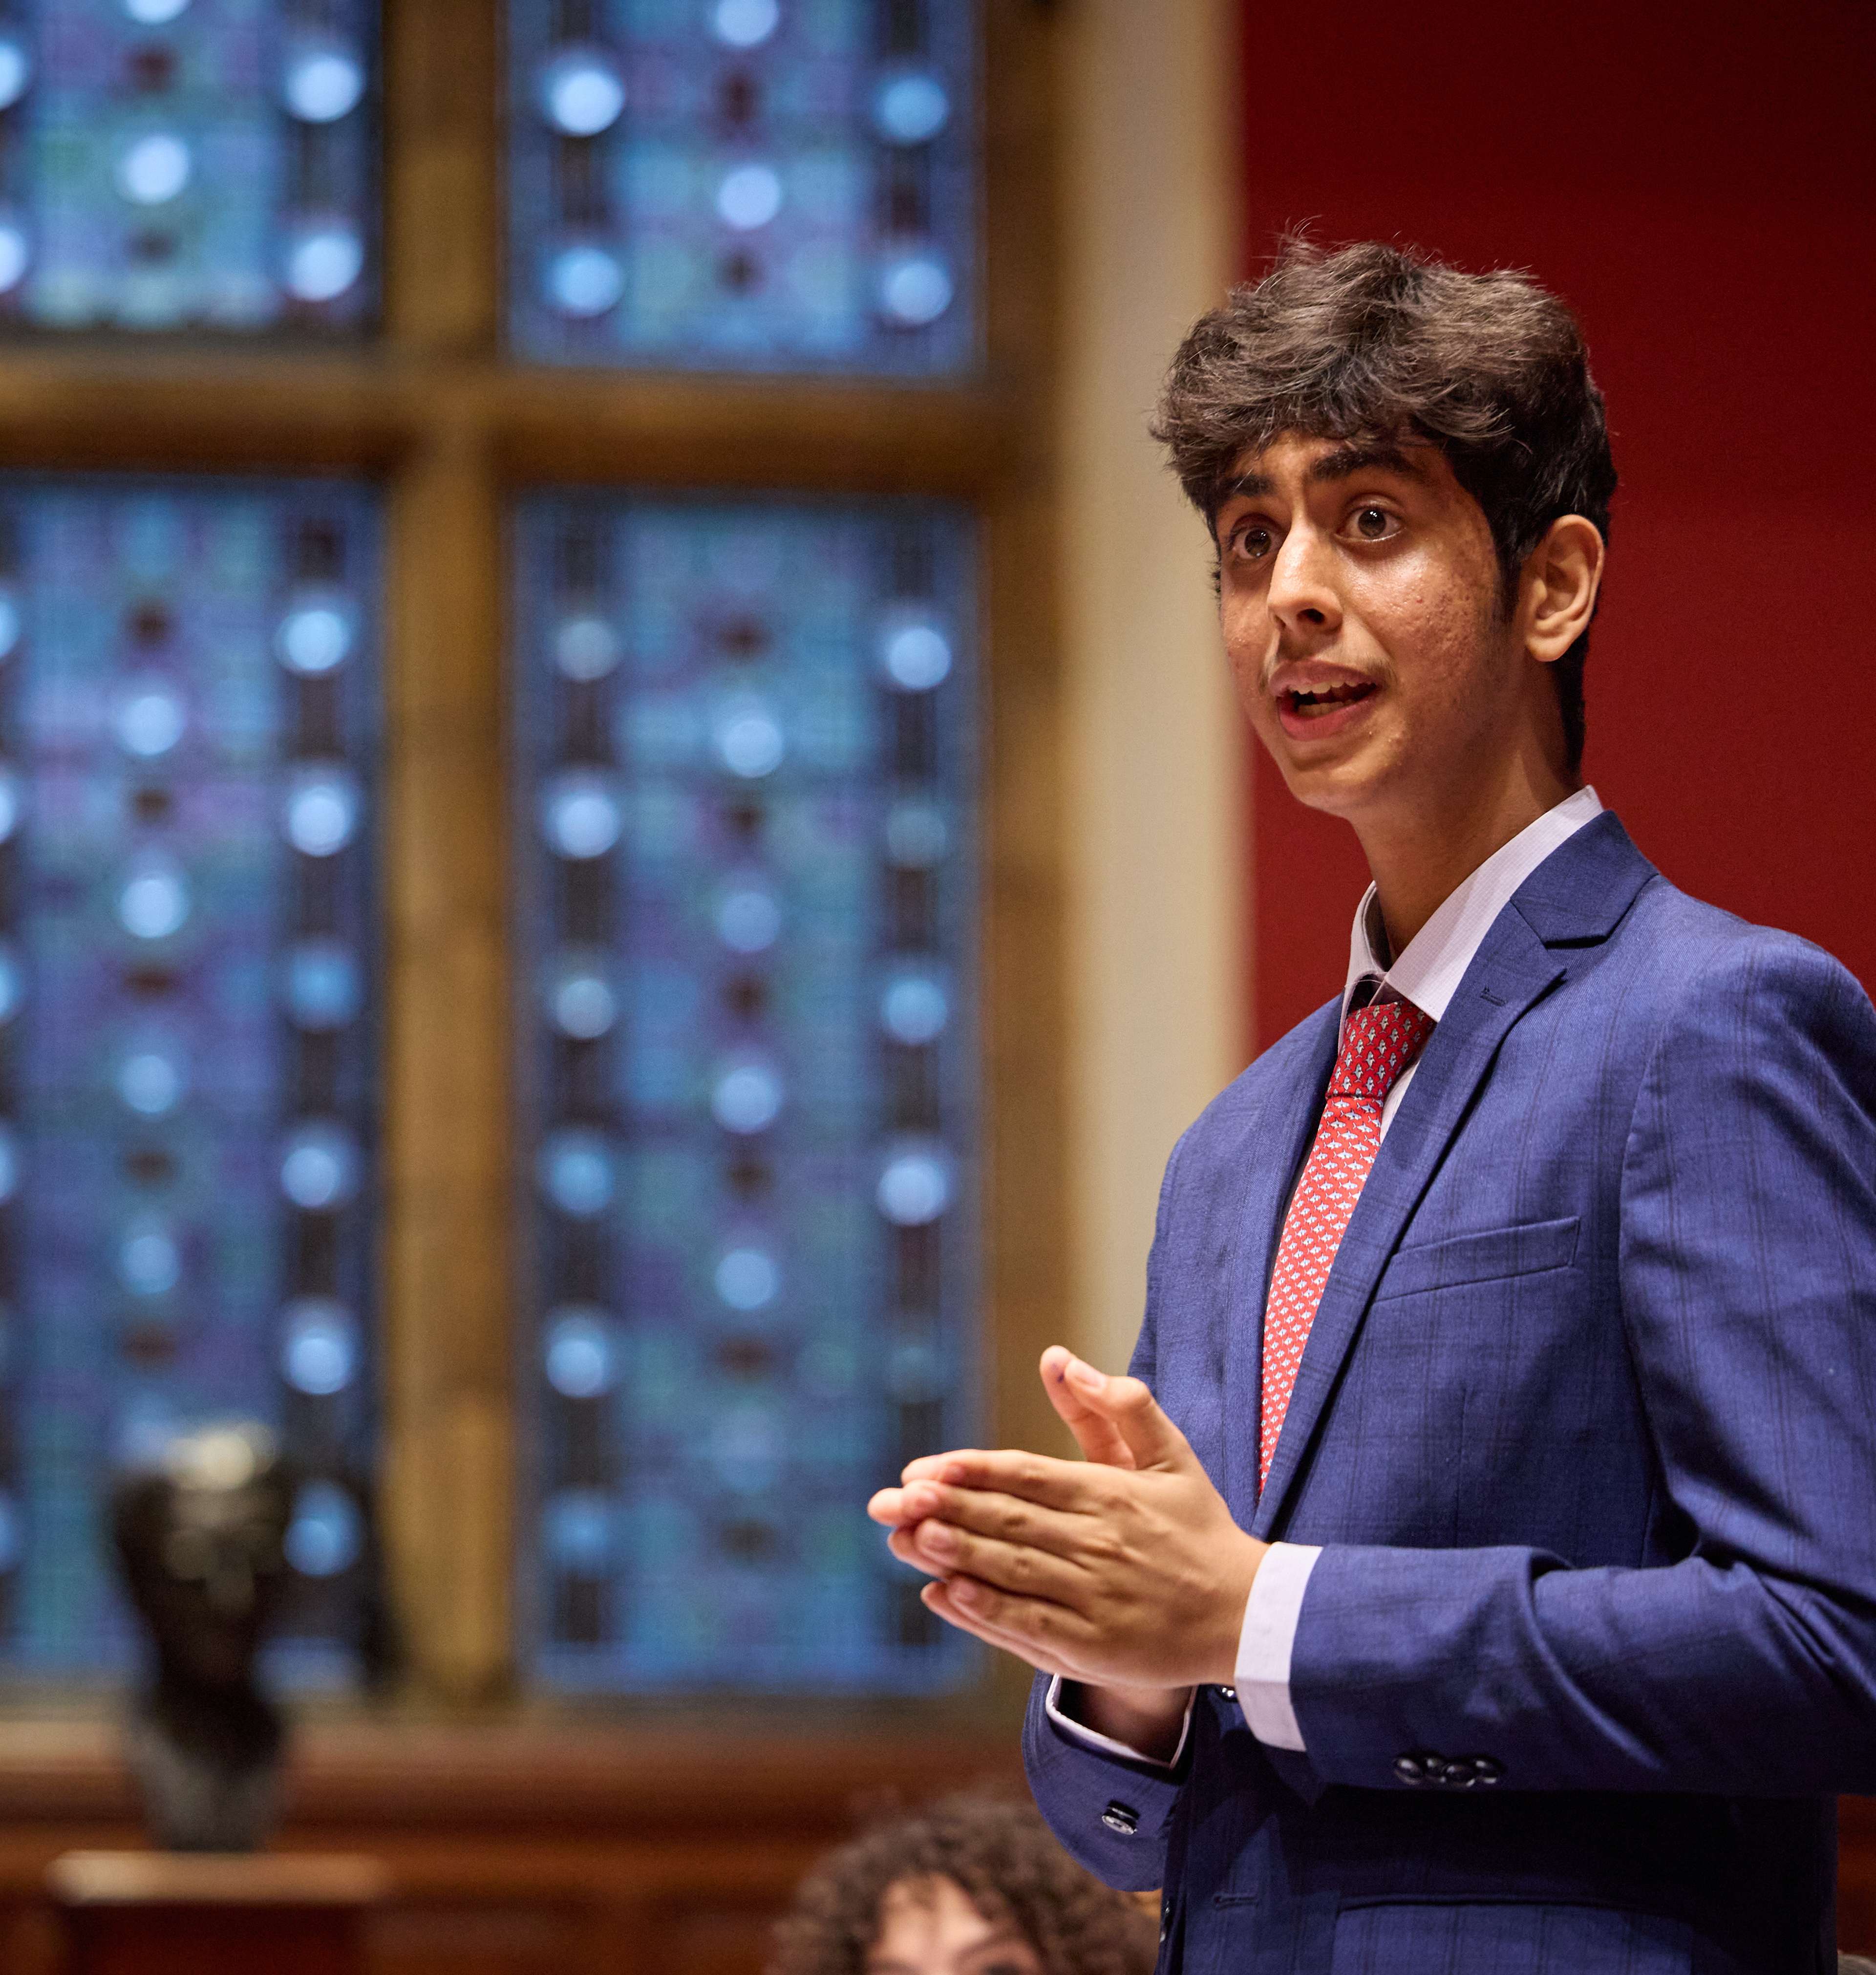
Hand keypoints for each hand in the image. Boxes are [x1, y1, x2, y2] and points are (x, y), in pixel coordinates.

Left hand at [867, 1351, 1264, 1690]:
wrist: (1247, 1616)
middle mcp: (1099, 1544)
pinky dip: (984, 1612)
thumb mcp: (1171, 1456)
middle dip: (945, 1509)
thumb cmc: (1199, 1530)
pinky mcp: (1095, 1646)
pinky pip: (1029, 1627)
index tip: (923, 1467)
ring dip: (955, 1555)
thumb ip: (1122, 1404)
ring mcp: (1096, 1598)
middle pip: (1010, 1521)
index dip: (972, 1471)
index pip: (1028, 1475)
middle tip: (890, 1501)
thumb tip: (1063, 1358)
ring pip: (1012, 1572)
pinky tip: (944, 1595)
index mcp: (1112, 1495)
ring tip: (905, 1540)